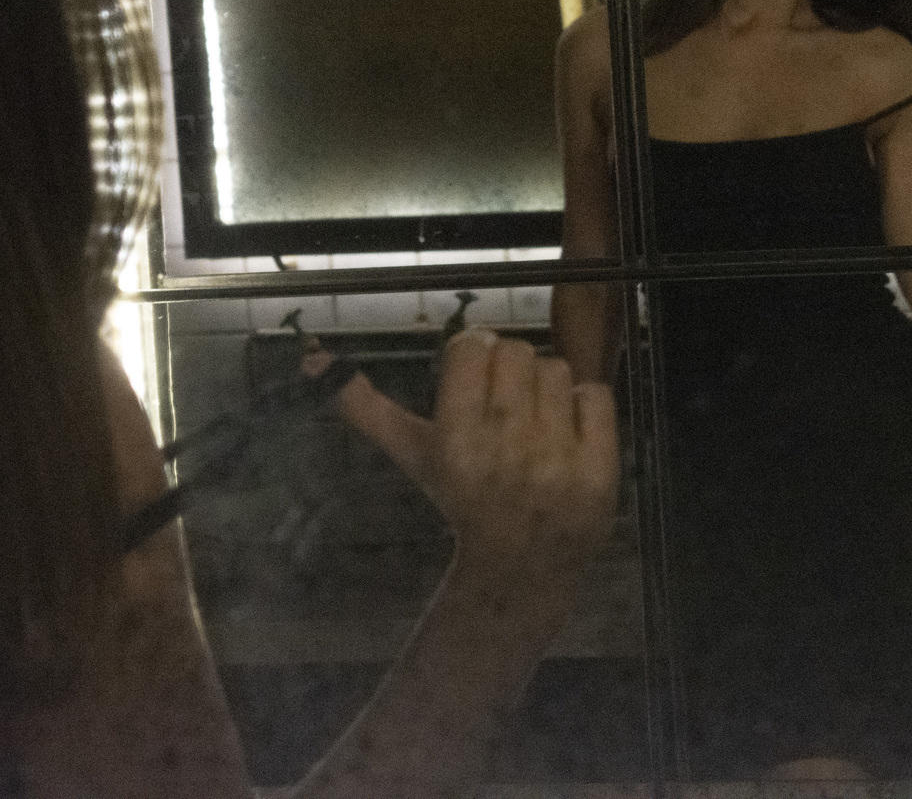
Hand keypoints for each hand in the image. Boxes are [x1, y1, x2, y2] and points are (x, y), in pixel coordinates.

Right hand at [310, 331, 617, 581]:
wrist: (521, 565)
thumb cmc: (462, 498)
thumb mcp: (412, 454)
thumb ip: (364, 406)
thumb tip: (311, 358)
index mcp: (455, 439)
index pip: (472, 346)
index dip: (473, 354)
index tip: (473, 377)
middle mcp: (504, 447)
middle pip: (516, 350)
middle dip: (509, 370)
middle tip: (505, 404)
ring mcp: (556, 460)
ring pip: (557, 368)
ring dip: (546, 388)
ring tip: (534, 424)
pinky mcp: (600, 470)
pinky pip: (597, 393)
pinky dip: (583, 407)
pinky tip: (566, 436)